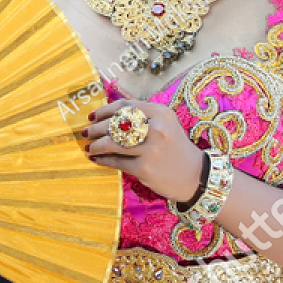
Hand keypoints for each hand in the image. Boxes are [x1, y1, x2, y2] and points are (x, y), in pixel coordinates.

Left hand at [84, 99, 204, 202]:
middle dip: (96, 128)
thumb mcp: (165, 125)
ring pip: (111, 143)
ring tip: (89, 147)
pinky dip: (102, 160)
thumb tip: (107, 116)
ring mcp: (150, 149)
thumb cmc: (176, 148)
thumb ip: (142, 117)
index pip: (124, 107)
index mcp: (161, 113)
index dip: (104, 110)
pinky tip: (96, 159)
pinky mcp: (144, 168)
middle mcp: (156, 128)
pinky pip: (116, 162)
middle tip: (86, 132)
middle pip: (115, 123)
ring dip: (95, 145)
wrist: (195, 176)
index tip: (92, 116)